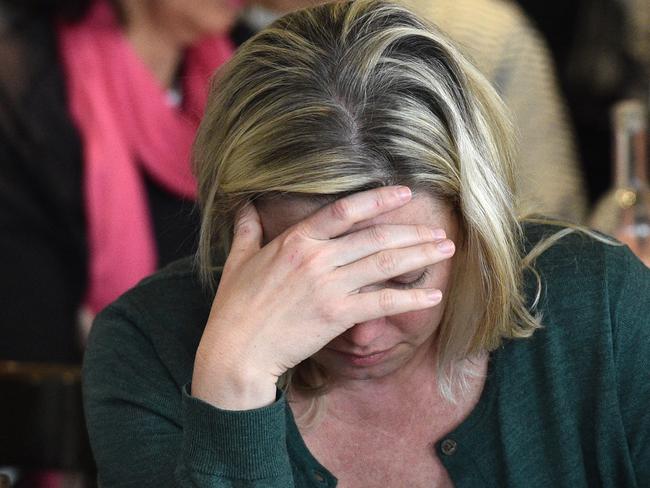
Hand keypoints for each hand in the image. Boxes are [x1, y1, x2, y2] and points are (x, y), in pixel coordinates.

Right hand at [192, 186, 452, 408]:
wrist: (236, 351)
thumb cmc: (234, 308)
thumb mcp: (238, 262)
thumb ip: (247, 230)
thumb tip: (243, 205)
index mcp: (296, 241)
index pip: (344, 211)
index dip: (378, 199)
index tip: (404, 193)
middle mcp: (317, 258)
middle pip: (375, 237)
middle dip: (412, 232)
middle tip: (439, 230)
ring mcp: (329, 286)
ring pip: (385, 264)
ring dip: (420, 255)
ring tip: (445, 250)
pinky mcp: (338, 315)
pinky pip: (382, 302)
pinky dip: (410, 298)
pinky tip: (432, 295)